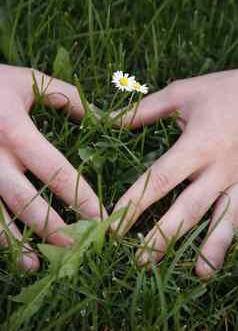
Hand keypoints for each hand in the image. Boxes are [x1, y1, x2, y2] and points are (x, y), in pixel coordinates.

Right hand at [0, 64, 105, 270]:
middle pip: (25, 200)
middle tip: (77, 248)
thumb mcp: (28, 82)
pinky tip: (8, 249)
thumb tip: (106, 117)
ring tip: (36, 265)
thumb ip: (69, 98)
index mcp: (14, 130)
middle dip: (52, 227)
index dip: (80, 197)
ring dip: (15, 243)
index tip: (102, 217)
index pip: (55, 170)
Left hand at [112, 70, 237, 278]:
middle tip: (141, 261)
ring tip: (197, 275)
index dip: (135, 203)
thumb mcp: (183, 93)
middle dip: (164, 237)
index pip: (159, 180)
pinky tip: (225, 255)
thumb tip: (107, 119)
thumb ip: (144, 110)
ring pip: (222, 220)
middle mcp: (219, 169)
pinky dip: (231, 237)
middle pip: (187, 209)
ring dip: (208, 248)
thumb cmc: (224, 90)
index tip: (114, 224)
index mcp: (197, 145)